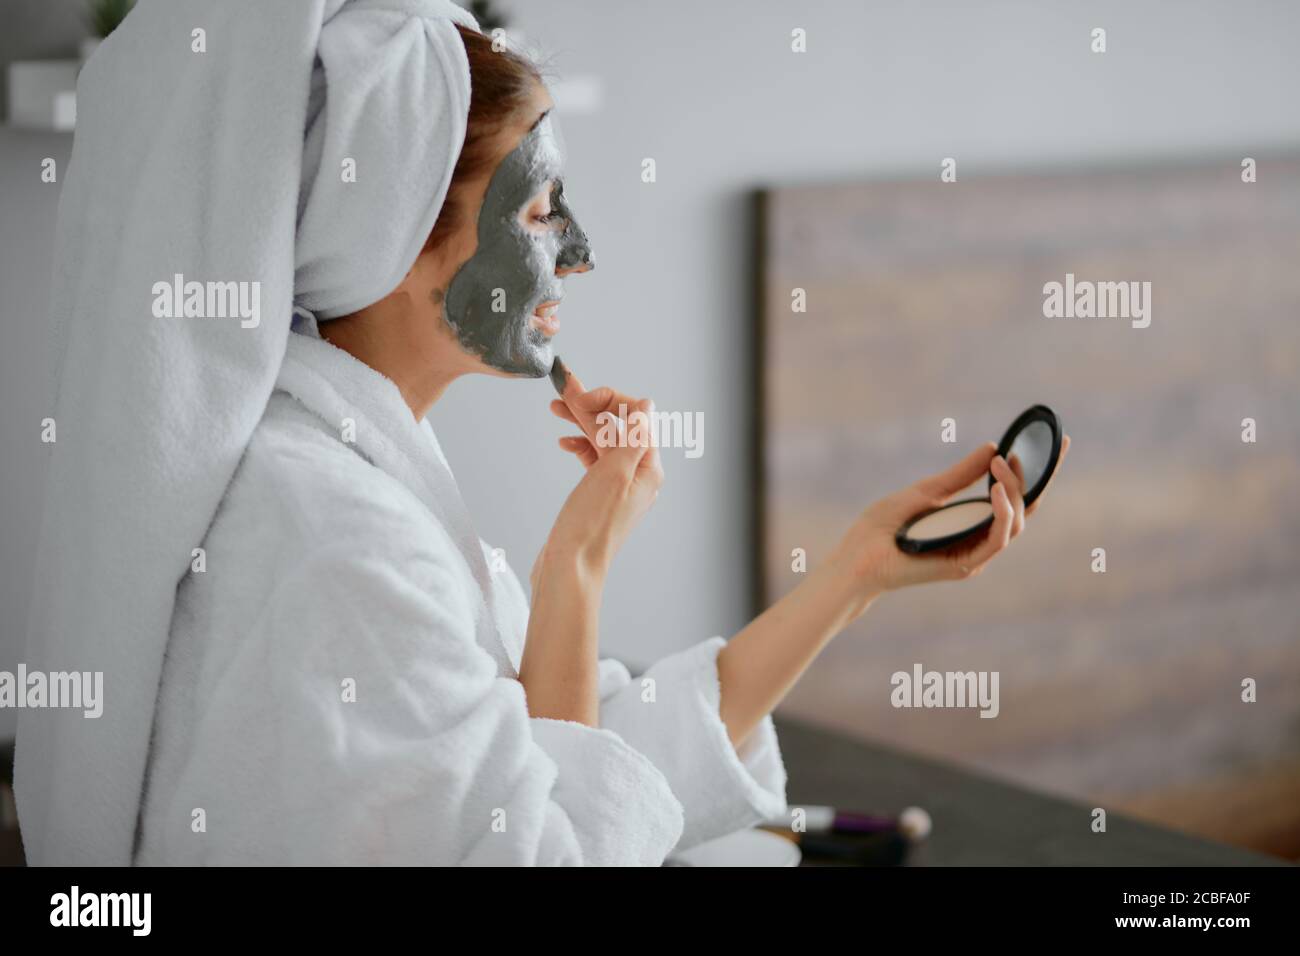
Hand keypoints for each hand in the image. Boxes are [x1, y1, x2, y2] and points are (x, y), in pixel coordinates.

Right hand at [532, 363, 663, 583]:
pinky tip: (564, 441)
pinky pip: (594, 460)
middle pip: (618, 428)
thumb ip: (631, 437)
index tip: (579, 394)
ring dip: (582, 423)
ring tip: (556, 408)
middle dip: (591, 407)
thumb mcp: (613, 473)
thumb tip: (646, 404)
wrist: (570, 569)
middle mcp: (638, 476)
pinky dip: (580, 446)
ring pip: (603, 442)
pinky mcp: (599, 496)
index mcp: (648, 469)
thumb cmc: (591, 526)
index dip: (609, 400)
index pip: (636, 418)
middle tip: (562, 392)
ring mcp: (618, 487)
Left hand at [829, 435, 1070, 600]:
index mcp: (972, 521)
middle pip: (1025, 509)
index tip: (1057, 442)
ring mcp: (975, 554)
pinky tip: (996, 491)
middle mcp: (979, 539)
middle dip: (1039, 477)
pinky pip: (997, 539)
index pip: (1013, 495)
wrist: (857, 556)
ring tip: (1002, 464)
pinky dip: (1002, 514)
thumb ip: (960, 475)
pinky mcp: (966, 565)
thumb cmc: (884, 526)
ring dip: (1014, 491)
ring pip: (1015, 523)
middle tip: (1043, 448)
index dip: (1037, 471)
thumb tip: (992, 448)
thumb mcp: (926, 491)